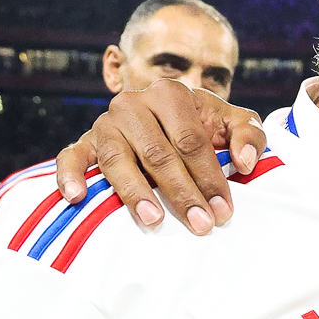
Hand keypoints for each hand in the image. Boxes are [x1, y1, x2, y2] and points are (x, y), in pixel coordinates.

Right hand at [54, 81, 265, 234]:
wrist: (166, 117)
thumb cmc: (203, 124)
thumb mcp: (232, 122)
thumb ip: (249, 134)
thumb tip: (245, 162)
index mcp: (170, 94)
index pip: (191, 142)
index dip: (209, 177)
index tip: (223, 210)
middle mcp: (133, 104)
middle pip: (158, 154)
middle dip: (182, 192)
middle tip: (200, 224)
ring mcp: (106, 123)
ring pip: (118, 159)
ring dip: (135, 192)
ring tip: (153, 220)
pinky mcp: (85, 141)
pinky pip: (71, 157)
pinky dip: (69, 175)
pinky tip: (77, 197)